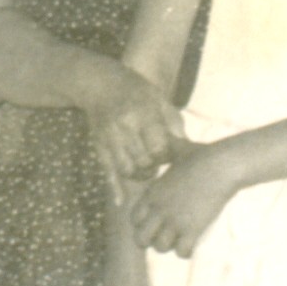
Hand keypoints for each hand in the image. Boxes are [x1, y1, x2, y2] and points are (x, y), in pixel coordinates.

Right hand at [83, 61, 183, 196]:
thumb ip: (173, 121)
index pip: (159, 147)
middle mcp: (125, 127)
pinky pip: (108, 171)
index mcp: (143, 114)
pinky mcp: (99, 146)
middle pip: (143, 161)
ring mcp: (110, 138)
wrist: (99, 83)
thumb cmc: (135, 90)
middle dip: (154, 166)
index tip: (168, 153)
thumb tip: (187, 146)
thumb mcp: (158, 98)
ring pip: (127, 169)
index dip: (167, 156)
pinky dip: (116, 187)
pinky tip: (121, 201)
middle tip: (157, 161)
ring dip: (140, 175)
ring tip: (146, 170)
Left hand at [130, 141, 237, 257]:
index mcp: (153, 192)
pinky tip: (193, 242)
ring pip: (160, 248)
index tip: (157, 220)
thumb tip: (163, 138)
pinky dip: (186, 252)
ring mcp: (174, 220)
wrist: (222, 164)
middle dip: (151, 240)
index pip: (134, 219)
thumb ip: (166, 150)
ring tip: (181, 238)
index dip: (143, 223)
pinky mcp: (192, 229)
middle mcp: (159, 209)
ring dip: (170, 246)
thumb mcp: (178, 149)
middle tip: (166, 235)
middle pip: (141, 239)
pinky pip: (182, 252)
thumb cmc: (203, 154)